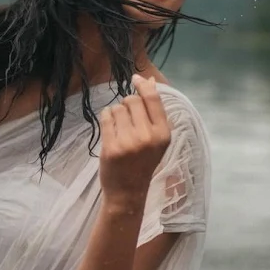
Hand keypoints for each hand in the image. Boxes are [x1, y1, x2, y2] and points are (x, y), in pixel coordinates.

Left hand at [99, 74, 170, 209]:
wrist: (128, 192)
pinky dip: (106, 118)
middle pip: (133, 100)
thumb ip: (154, 112)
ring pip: (117, 108)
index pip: (153, 99)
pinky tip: (110, 130)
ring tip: (120, 129)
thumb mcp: (157, 139)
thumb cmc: (143, 162)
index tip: (136, 78)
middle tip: (128, 119)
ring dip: (116, 113)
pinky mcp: (111, 146)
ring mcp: (129, 142)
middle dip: (127, 104)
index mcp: (163, 134)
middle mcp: (148, 136)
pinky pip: (105, 117)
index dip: (143, 85)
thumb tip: (148, 79)